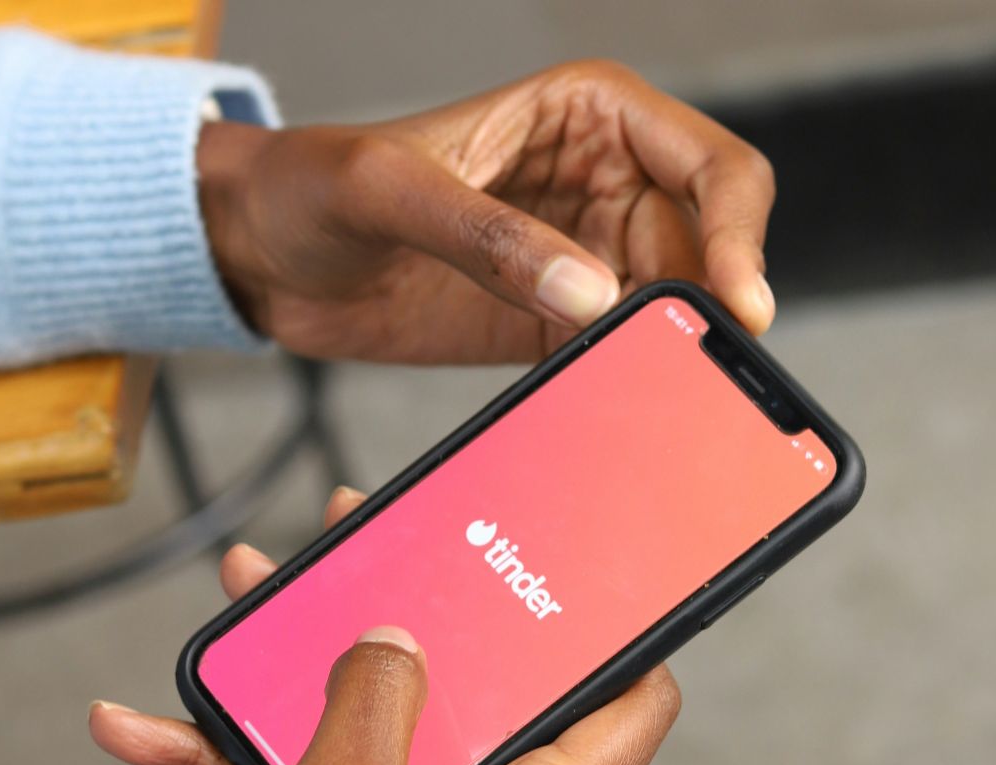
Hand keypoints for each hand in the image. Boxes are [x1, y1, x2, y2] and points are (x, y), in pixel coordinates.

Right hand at [91, 489, 682, 764]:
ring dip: (310, 665)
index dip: (616, 626)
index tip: (570, 563)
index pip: (631, 703)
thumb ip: (374, 700)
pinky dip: (244, 752)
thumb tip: (394, 636)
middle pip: (486, 690)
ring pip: (388, 724)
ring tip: (252, 592)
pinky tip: (148, 728)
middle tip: (372, 540)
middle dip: (420, 612)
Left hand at [197, 60, 775, 365]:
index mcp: (589, 117)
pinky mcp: (548, 326)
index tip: (734, 305)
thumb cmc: (309, 183)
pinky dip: (617, 389)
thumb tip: (590, 292)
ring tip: (649, 406)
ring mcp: (581, 259)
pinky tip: (605, 416)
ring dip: (665, 361)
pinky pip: (611, 360)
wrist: (255, 252)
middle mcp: (603, 184)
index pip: (714, 167)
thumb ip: (486, 236)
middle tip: (693, 378)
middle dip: (704, 313)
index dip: (740, 235)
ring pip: (666, 316)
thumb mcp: (387, 190)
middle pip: (705, 253)